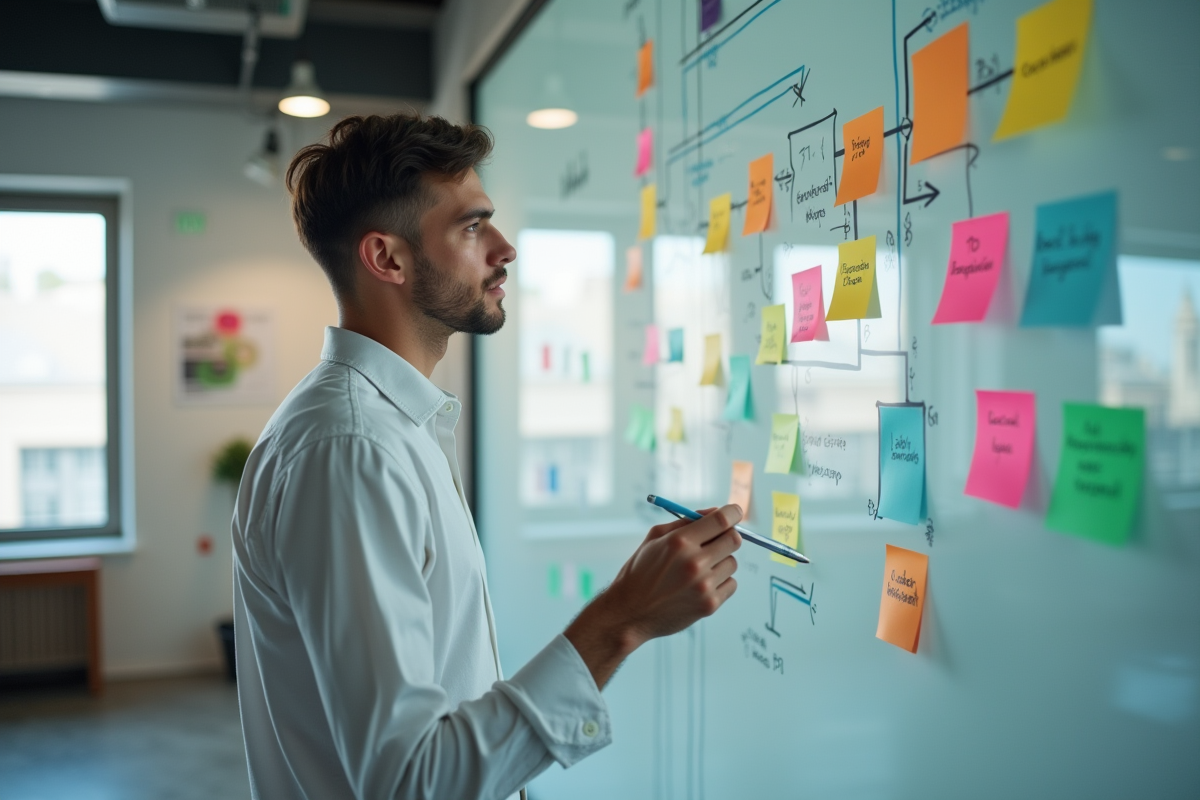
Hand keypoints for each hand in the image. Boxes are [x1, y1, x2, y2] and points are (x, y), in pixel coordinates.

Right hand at [564, 505, 742, 688]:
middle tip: (717, 540)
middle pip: (734, 540)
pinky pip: (731, 584)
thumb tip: (716, 512)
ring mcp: (704, 585)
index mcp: (679, 542)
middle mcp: (694, 562)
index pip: (721, 520)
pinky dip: (720, 582)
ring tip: (699, 569)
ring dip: (721, 562)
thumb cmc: (640, 571)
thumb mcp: (655, 538)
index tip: (735, 512)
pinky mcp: (709, 605)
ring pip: (732, 563)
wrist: (629, 612)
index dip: (733, 512)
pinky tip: (700, 585)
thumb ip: (685, 522)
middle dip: (728, 536)